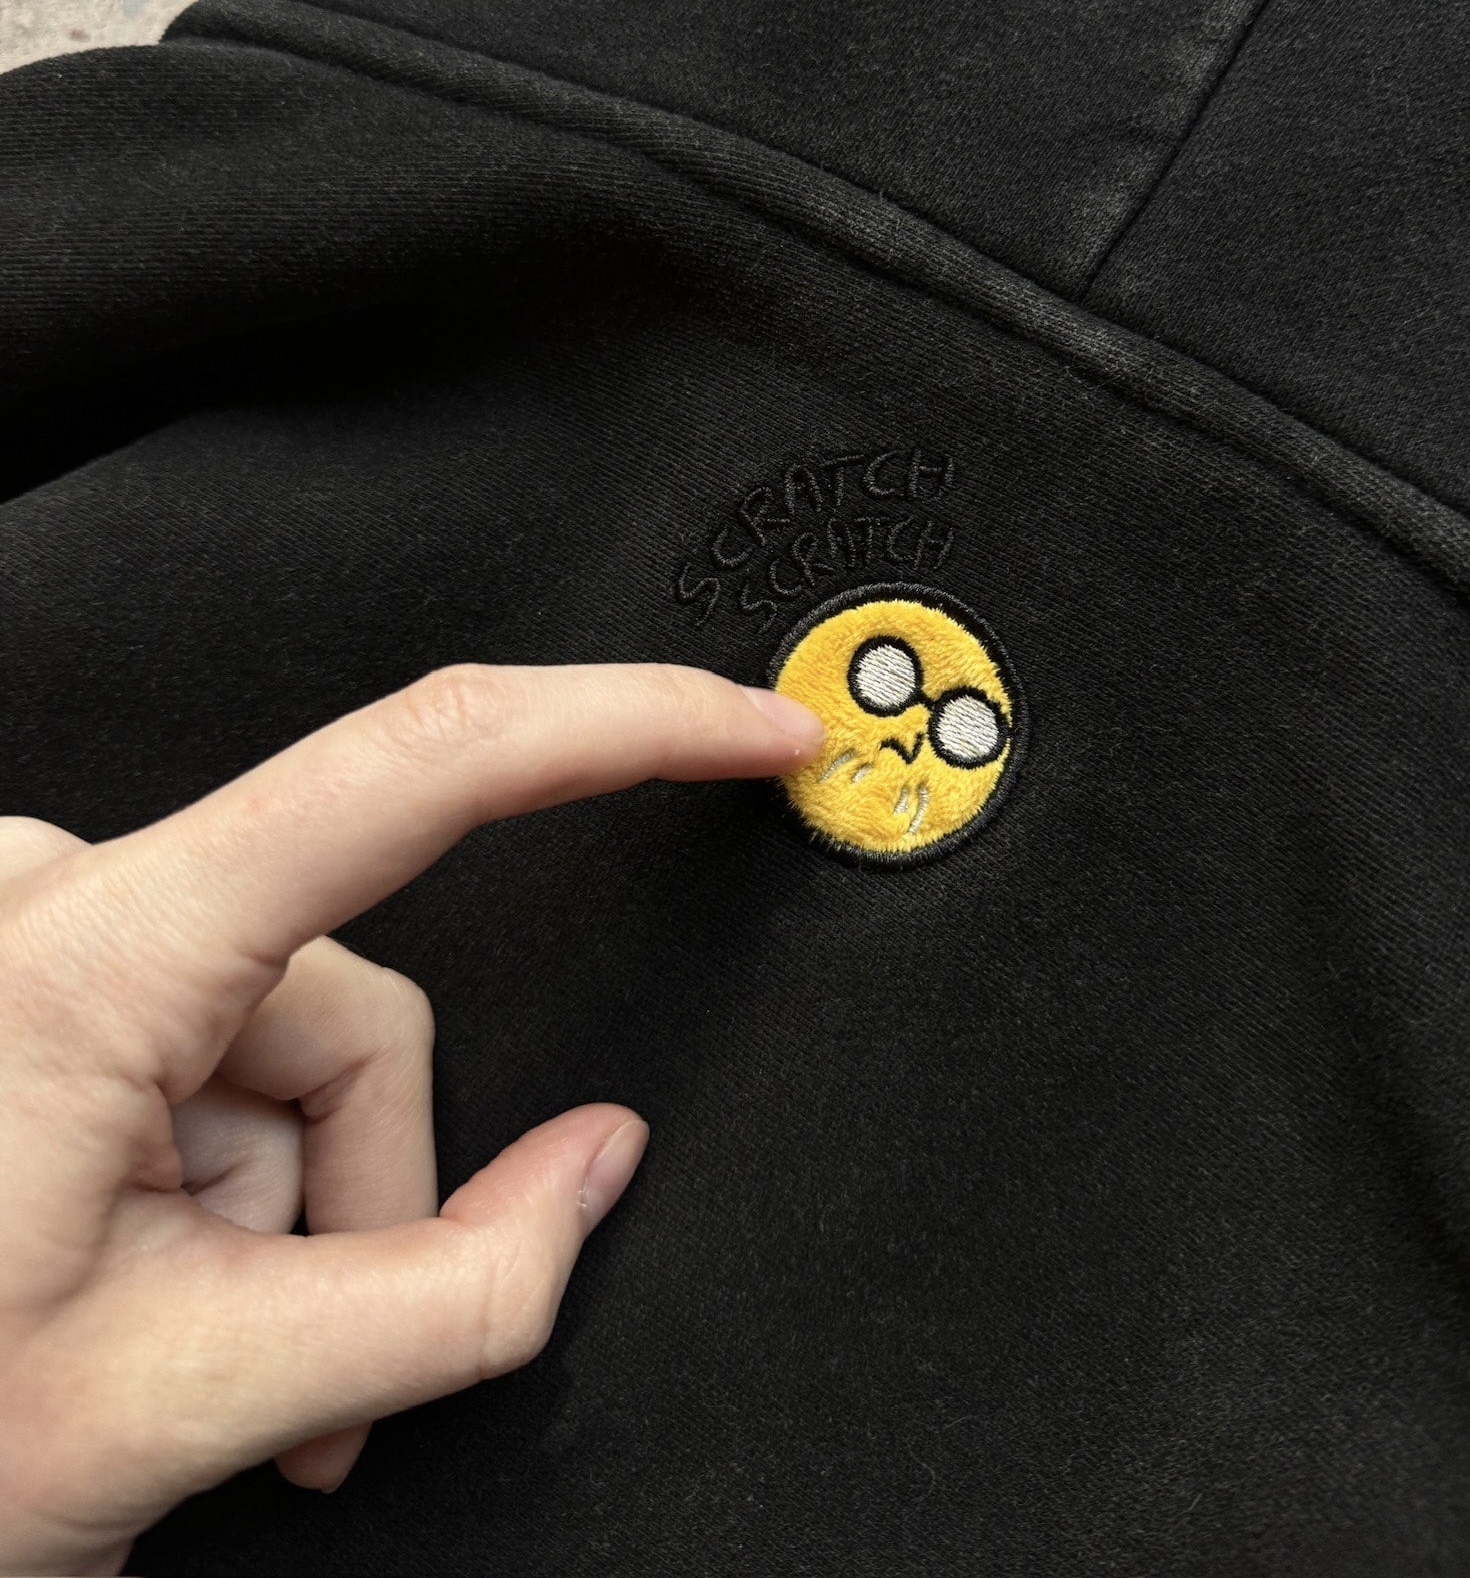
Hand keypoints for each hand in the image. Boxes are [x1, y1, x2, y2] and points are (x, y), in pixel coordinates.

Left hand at [0, 662, 821, 1576]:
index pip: (425, 760)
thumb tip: (597, 1168)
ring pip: (301, 1045)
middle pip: (362, 1008)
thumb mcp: (189, 1398)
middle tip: (298, 1377)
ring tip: (199, 1359)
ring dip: (290, 1215)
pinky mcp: (56, 961)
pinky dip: (235, 1183)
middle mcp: (64, 894)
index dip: (625, 724)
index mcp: (91, 955)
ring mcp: (55, 925)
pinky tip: (153, 1292)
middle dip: (365, 1199)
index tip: (747, 724)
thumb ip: (454, 1293)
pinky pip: (231, 1048)